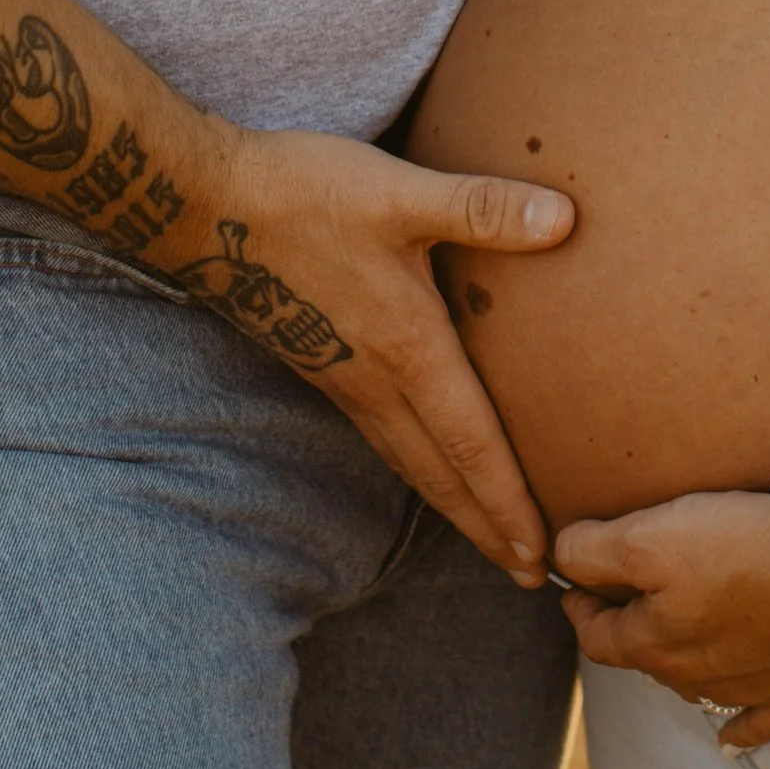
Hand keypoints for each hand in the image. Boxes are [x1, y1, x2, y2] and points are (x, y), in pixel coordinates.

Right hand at [203, 127, 572, 580]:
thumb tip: (565, 219)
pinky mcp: (319, 363)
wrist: (204, 207)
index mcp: (407, 348)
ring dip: (451, 504)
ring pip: (409, 460)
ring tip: (487, 538)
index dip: (508, 502)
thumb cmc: (306, 194)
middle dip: (486, 527)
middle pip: (441, 473)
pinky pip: (380, 437)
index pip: (470, 445)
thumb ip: (482, 208)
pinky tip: (422, 464)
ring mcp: (343, 378)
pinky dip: (415, 467)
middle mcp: (376, 380)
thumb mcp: (400, 191)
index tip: (540, 554)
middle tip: (530, 577)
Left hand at [554, 487, 769, 749]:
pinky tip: (730, 742)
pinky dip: (742, 731)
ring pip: (699, 686)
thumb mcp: (650, 536)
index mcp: (655, 646)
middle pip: (648, 659)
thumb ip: (592, 551)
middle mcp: (697, 680)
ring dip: (682, 664)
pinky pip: (761, 724)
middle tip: (627, 597)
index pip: (597, 636)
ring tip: (678, 635)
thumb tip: (561, 557)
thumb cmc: (748, 547)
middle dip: (631, 629)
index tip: (573, 585)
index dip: (580, 606)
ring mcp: (752, 693)